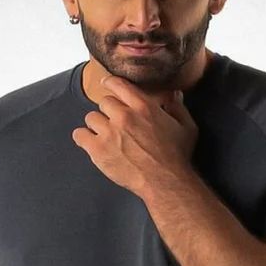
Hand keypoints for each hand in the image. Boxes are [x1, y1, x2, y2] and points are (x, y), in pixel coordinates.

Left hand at [71, 75, 198, 196]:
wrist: (165, 182)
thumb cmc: (177, 156)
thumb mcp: (186, 127)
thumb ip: (177, 107)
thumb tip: (173, 94)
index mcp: (143, 106)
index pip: (118, 84)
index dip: (110, 83)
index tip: (107, 85)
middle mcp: (124, 116)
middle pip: (104, 102)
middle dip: (110, 111)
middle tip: (116, 123)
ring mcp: (109, 133)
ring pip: (91, 117)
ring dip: (97, 125)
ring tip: (106, 136)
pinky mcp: (98, 150)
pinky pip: (79, 135)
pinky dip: (84, 138)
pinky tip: (91, 143)